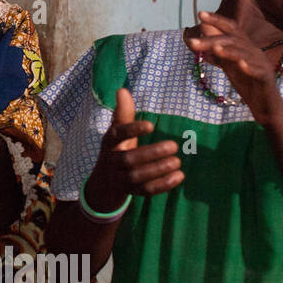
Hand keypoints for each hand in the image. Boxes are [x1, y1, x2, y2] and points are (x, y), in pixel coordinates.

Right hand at [84, 88, 182, 209]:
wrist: (103, 184)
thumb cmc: (115, 151)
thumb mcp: (116, 132)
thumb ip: (123, 113)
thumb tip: (122, 90)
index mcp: (109, 143)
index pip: (117, 135)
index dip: (132, 130)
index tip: (151, 125)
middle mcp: (112, 161)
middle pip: (129, 159)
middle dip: (151, 153)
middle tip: (174, 146)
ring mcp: (121, 179)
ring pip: (138, 176)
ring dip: (159, 169)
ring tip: (177, 161)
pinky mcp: (131, 192)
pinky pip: (146, 190)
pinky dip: (162, 185)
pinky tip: (179, 176)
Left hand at [186, 11, 282, 119]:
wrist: (264, 104)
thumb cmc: (246, 81)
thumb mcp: (227, 63)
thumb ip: (216, 47)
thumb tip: (203, 28)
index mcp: (244, 47)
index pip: (231, 29)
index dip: (218, 20)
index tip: (200, 14)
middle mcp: (253, 52)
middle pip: (234, 41)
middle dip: (213, 39)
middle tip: (192, 42)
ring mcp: (261, 64)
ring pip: (246, 54)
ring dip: (230, 51)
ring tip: (215, 48)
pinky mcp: (266, 78)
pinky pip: (258, 72)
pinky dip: (249, 67)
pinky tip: (241, 65)